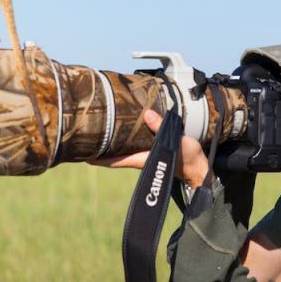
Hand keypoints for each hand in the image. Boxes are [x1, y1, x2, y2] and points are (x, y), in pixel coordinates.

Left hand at [90, 110, 211, 188]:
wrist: (198, 167)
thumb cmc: (188, 157)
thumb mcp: (176, 140)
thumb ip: (161, 127)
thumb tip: (146, 114)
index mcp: (141, 158)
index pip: (114, 160)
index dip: (97, 158)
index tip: (82, 156)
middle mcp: (139, 158)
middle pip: (113, 155)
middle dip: (99, 149)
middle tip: (83, 140)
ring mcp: (144, 155)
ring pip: (121, 150)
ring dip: (109, 144)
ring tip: (96, 133)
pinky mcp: (151, 150)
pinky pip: (131, 145)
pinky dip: (122, 139)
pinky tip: (119, 130)